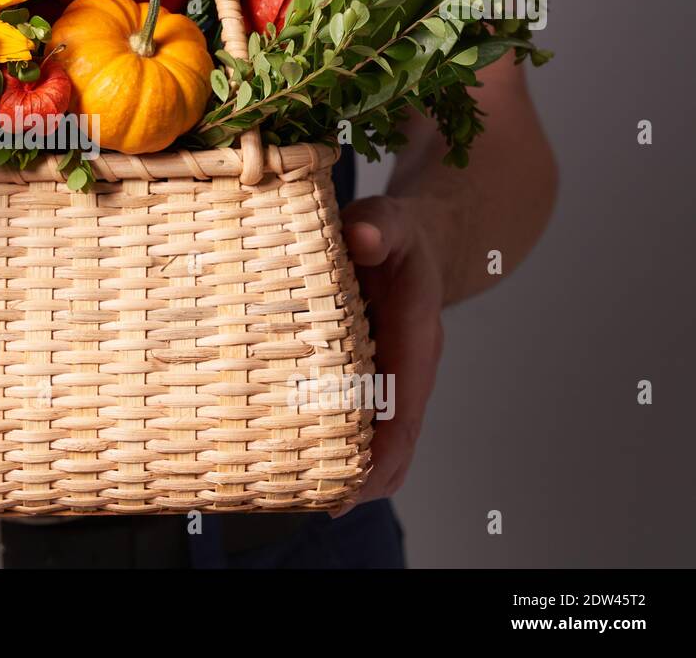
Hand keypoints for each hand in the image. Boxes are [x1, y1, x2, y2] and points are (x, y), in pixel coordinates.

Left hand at [337, 195, 448, 510]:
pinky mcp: (372, 374)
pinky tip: (307, 460)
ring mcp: (393, 375)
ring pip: (383, 438)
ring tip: (310, 495)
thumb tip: (362, 240)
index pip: (406, 407)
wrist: (413, 236)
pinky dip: (343, 445)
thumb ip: (376, 227)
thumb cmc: (394, 232)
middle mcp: (408, 365)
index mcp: (415, 335)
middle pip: (398, 440)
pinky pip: (364, 420)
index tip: (357, 483)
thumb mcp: (387, 219)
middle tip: (322, 503)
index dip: (384, 451)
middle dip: (366, 476)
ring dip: (354, 469)